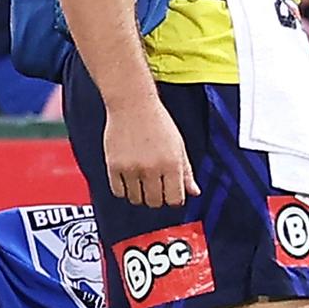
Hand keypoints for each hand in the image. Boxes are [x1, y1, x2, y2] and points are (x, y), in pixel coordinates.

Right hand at [103, 93, 198, 207]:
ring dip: (140, 195)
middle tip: (156, 187)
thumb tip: (194, 193)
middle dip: (157, 198)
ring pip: (136, 199)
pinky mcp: (113, 166)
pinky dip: (124, 190)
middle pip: (155, 202)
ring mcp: (131, 168)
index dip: (174, 199)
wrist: (132, 104)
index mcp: (172, 164)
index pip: (175, 200)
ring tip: (142, 180)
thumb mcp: (179, 146)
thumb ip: (186, 172)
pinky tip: (129, 179)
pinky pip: (118, 192)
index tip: (171, 193)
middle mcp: (151, 168)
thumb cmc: (158, 123)